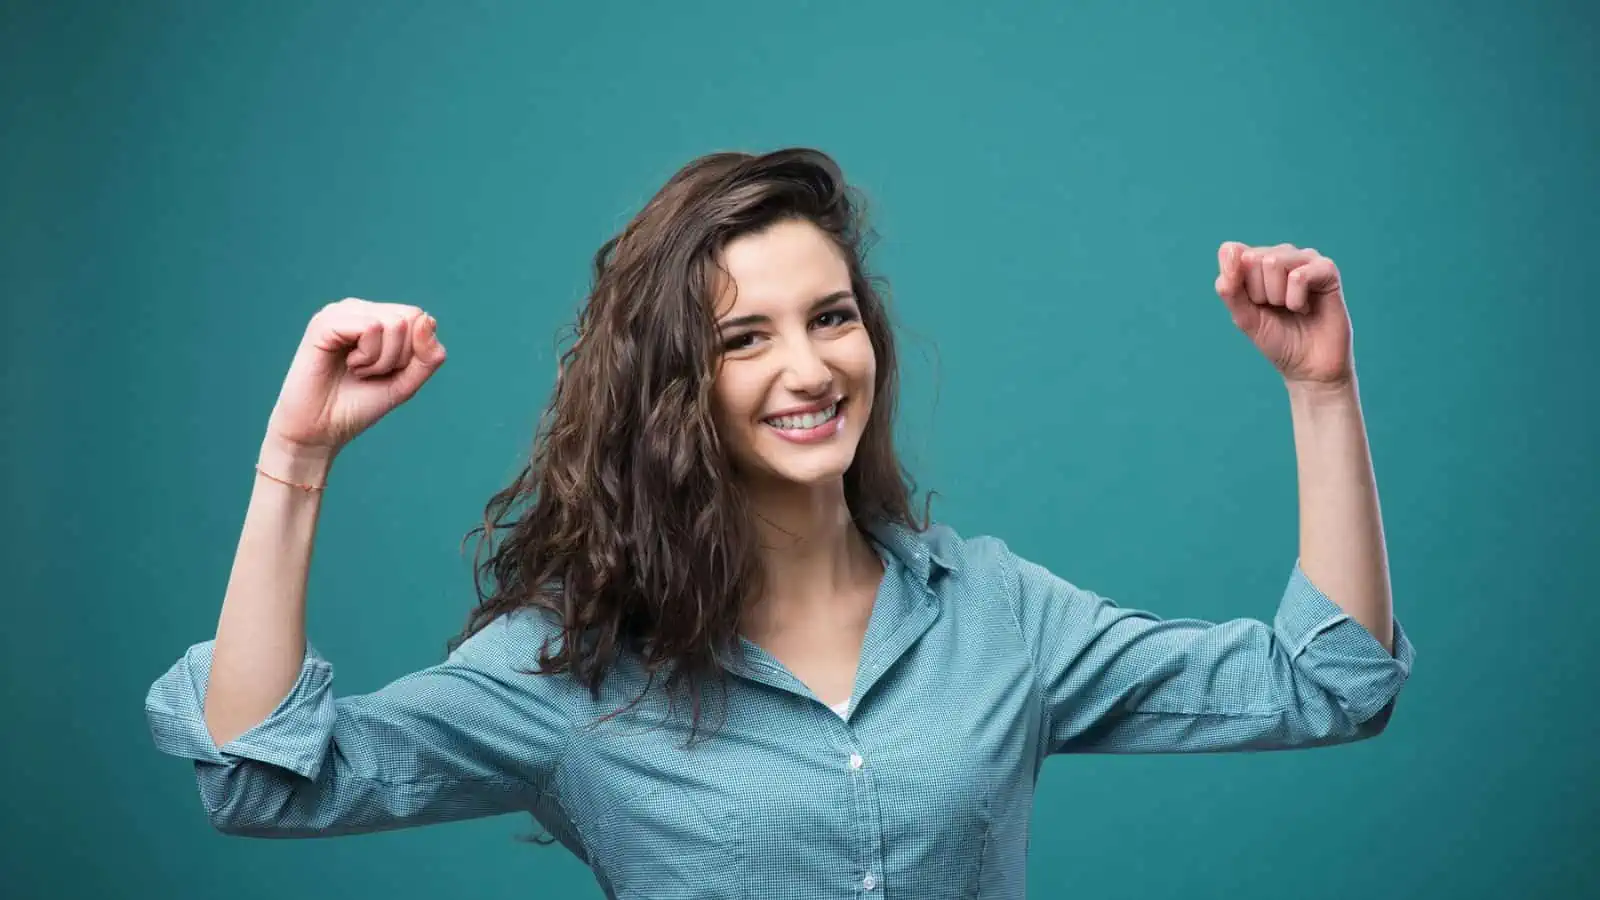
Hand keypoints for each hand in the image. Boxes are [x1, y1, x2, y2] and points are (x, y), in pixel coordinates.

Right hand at [263, 298, 446, 455]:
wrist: (320, 430)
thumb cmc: (359, 405)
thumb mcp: (406, 383)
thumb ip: (428, 356)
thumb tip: (427, 319)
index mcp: (376, 317)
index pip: (419, 318)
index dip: (414, 353)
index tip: (387, 371)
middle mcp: (359, 309)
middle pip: (410, 318)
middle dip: (399, 357)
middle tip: (371, 372)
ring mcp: (340, 313)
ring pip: (394, 323)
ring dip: (383, 360)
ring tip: (358, 370)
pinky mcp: (324, 323)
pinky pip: (371, 327)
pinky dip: (368, 356)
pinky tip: (349, 366)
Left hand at [1214, 242, 1353, 387]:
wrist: (1308, 366)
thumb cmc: (1276, 338)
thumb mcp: (1243, 316)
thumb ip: (1229, 287)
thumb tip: (1229, 249)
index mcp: (1256, 261)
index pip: (1231, 251)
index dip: (1236, 283)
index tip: (1252, 304)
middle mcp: (1281, 254)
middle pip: (1252, 258)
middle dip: (1259, 293)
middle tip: (1276, 308)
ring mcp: (1305, 259)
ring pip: (1274, 262)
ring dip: (1277, 296)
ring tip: (1292, 308)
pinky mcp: (1327, 269)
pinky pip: (1299, 275)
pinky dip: (1296, 300)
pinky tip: (1306, 308)